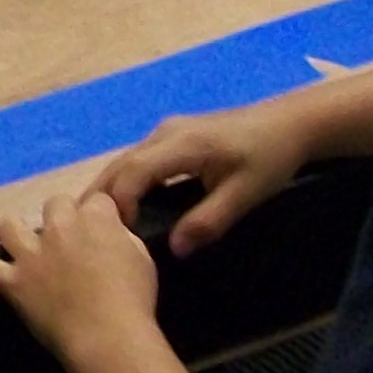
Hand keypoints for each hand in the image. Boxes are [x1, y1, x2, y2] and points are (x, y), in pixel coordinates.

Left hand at [0, 191, 159, 360]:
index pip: (95, 200)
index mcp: (96, 218)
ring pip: (11, 224)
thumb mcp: (142, 258)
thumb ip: (122, 237)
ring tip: (26, 249)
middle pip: (55, 204)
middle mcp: (59, 227)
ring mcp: (31, 253)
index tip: (101, 231)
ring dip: (19, 233)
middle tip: (68, 242)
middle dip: (62, 218)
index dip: (99, 215)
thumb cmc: (134, 301)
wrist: (108, 337)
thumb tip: (110, 231)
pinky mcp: (12, 281)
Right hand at [86, 95, 320, 255]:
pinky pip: (135, 161)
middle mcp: (163, 134)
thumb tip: (174, 250)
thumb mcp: (246, 194)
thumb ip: (209, 222)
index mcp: (180, 145)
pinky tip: (120, 206)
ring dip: (107, 191)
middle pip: (118, 166)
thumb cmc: (270, 158)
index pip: (133, 174)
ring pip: (123, 162)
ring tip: (93, 225)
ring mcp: (165, 132)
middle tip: (82, 236)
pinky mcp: (171, 137)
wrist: (291, 123)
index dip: (119, 205)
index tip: (115, 238)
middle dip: (98, 200)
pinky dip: (121, 183)